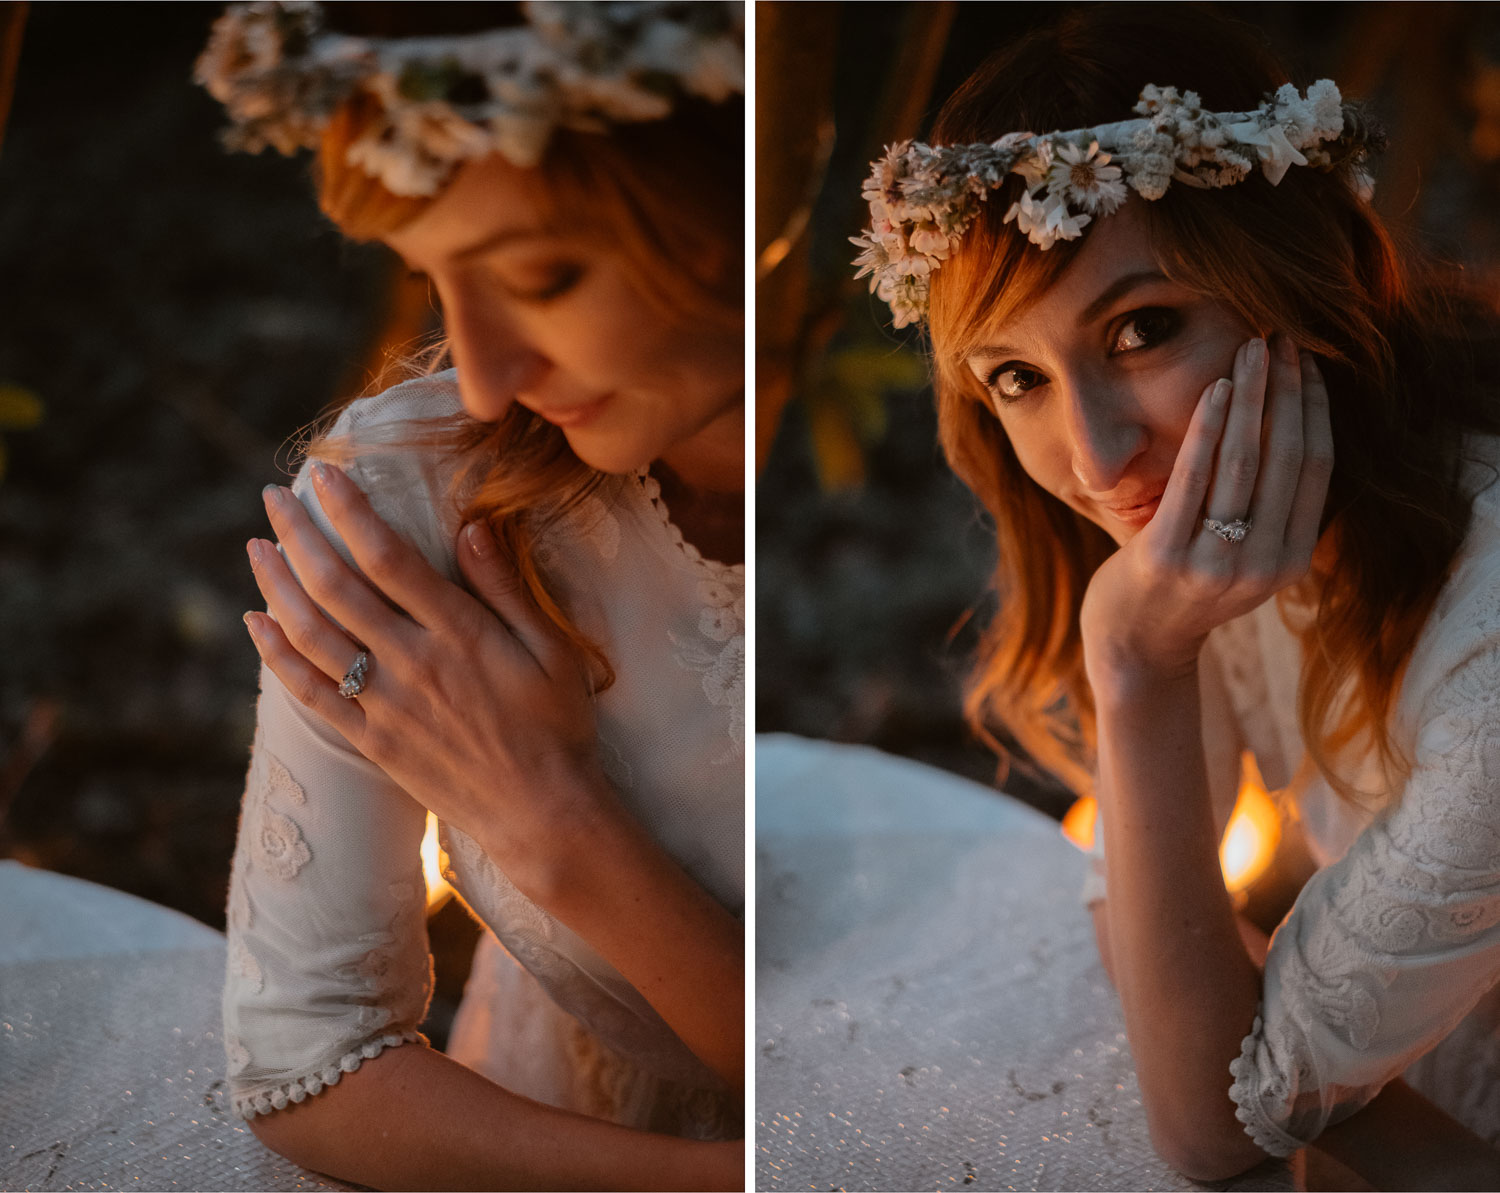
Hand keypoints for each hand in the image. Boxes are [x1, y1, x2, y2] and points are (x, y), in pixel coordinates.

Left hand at [242, 460, 615, 897]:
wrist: (543, 813)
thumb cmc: (559, 726)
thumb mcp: (552, 650)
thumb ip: (506, 588)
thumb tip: (472, 527)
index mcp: (460, 634)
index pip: (390, 558)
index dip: (351, 512)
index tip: (324, 475)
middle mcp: (413, 664)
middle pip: (336, 588)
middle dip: (298, 536)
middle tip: (273, 498)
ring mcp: (386, 706)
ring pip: (312, 636)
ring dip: (276, 587)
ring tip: (257, 548)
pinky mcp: (372, 742)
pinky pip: (311, 694)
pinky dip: (277, 657)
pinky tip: (256, 624)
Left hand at [1080, 334, 1333, 686]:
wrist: (1134, 645)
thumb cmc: (1186, 588)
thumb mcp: (1245, 558)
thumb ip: (1271, 512)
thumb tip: (1293, 428)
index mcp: (1289, 561)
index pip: (1317, 467)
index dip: (1317, 409)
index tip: (1309, 363)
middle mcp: (1261, 564)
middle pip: (1286, 456)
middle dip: (1287, 390)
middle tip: (1281, 339)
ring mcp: (1214, 562)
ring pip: (1245, 461)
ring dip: (1251, 396)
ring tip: (1250, 350)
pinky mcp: (1167, 555)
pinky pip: (1194, 478)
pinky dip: (1208, 428)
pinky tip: (1216, 388)